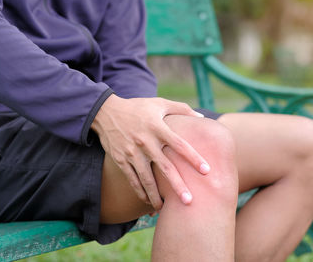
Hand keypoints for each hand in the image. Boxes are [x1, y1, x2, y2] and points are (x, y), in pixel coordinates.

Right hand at [91, 94, 209, 209]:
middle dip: (177, 186)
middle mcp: (146, 142)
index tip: (206, 171)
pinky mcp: (121, 160)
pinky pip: (132, 180)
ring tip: (165, 208)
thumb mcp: (159, 103)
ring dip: (156, 195)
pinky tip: (148, 201)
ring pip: (146, 179)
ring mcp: (132, 152)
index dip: (193, 158)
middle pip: (165, 167)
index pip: (180, 145)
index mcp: (158, 128)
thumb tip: (202, 117)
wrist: (106, 112)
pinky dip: (140, 192)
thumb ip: (181, 108)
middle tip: (189, 201)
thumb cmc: (137, 108)